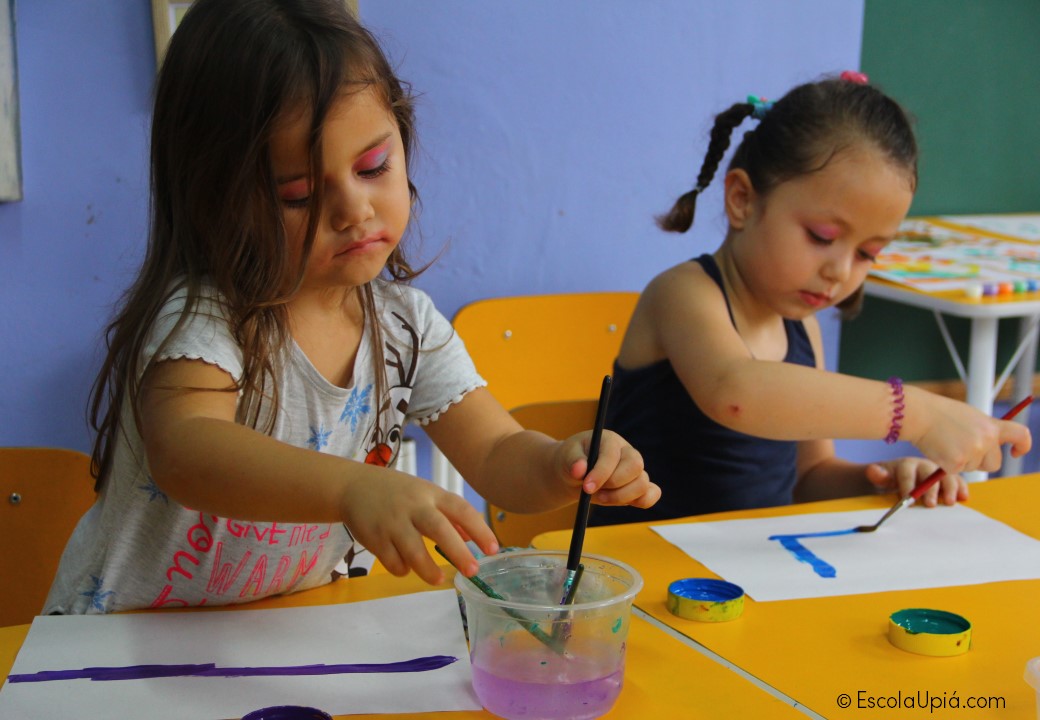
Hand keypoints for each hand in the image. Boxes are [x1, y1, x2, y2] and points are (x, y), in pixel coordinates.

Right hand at [338, 470, 498, 584]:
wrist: (353, 486)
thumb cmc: (397, 492)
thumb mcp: (425, 494)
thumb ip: (449, 514)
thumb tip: (472, 537)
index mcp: (431, 494)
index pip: (461, 510)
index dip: (480, 530)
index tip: (493, 549)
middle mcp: (413, 506)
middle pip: (439, 529)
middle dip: (458, 552)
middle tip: (472, 571)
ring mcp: (392, 522)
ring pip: (413, 550)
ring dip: (428, 569)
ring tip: (438, 580)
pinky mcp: (374, 538)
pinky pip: (393, 561)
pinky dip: (402, 568)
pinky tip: (405, 566)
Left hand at [559, 429, 660, 508]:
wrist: (574, 474)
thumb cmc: (572, 461)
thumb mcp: (566, 457)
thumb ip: (573, 461)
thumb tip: (579, 470)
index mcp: (610, 440)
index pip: (613, 455)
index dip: (601, 473)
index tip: (587, 487)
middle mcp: (627, 453)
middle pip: (635, 467)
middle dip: (614, 484)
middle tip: (592, 493)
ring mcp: (636, 470)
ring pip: (642, 484)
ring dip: (621, 496)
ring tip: (600, 498)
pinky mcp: (638, 486)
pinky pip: (652, 493)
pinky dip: (643, 501)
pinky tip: (622, 502)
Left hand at [865, 458, 966, 506]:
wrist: (900, 476)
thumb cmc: (892, 478)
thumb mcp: (883, 477)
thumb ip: (879, 476)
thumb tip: (873, 471)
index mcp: (907, 465)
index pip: (907, 473)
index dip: (907, 485)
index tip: (907, 498)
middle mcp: (924, 466)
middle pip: (929, 475)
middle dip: (929, 490)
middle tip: (930, 504)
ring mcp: (938, 472)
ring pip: (945, 477)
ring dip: (949, 489)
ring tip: (949, 502)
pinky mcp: (949, 478)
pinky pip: (957, 480)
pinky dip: (961, 488)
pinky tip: (963, 497)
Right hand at [908, 391, 1031, 474]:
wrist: (918, 413)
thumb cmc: (938, 412)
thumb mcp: (969, 416)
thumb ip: (983, 430)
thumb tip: (988, 446)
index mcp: (991, 425)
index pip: (1021, 435)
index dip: (1023, 446)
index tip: (1016, 452)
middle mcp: (987, 439)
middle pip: (994, 463)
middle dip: (980, 462)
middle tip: (961, 449)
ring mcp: (973, 452)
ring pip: (973, 468)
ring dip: (961, 461)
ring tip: (946, 443)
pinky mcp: (957, 463)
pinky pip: (955, 471)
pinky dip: (946, 464)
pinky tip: (939, 449)